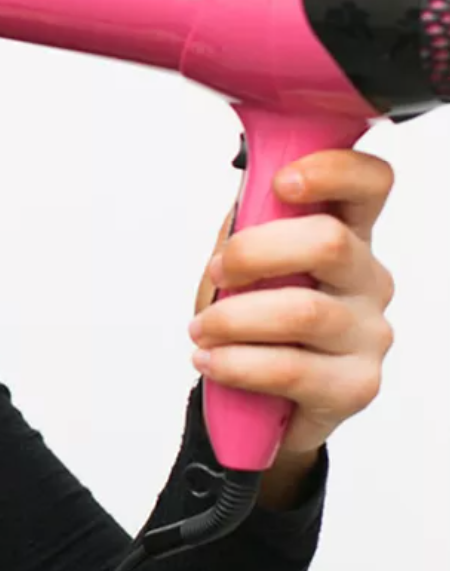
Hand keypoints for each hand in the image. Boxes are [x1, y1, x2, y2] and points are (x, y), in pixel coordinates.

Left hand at [189, 149, 395, 503]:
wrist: (259, 398)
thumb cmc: (253, 318)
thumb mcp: (244, 263)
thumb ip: (248, 226)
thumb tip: (247, 193)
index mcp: (346, 235)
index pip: (369, 184)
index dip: (334, 172)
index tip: (282, 182)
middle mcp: (368, 280)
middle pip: (330, 242)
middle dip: (254, 253)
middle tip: (218, 273)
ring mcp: (369, 334)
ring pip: (303, 311)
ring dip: (233, 319)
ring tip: (201, 330)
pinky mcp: (355, 386)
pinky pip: (290, 369)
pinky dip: (235, 363)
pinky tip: (212, 360)